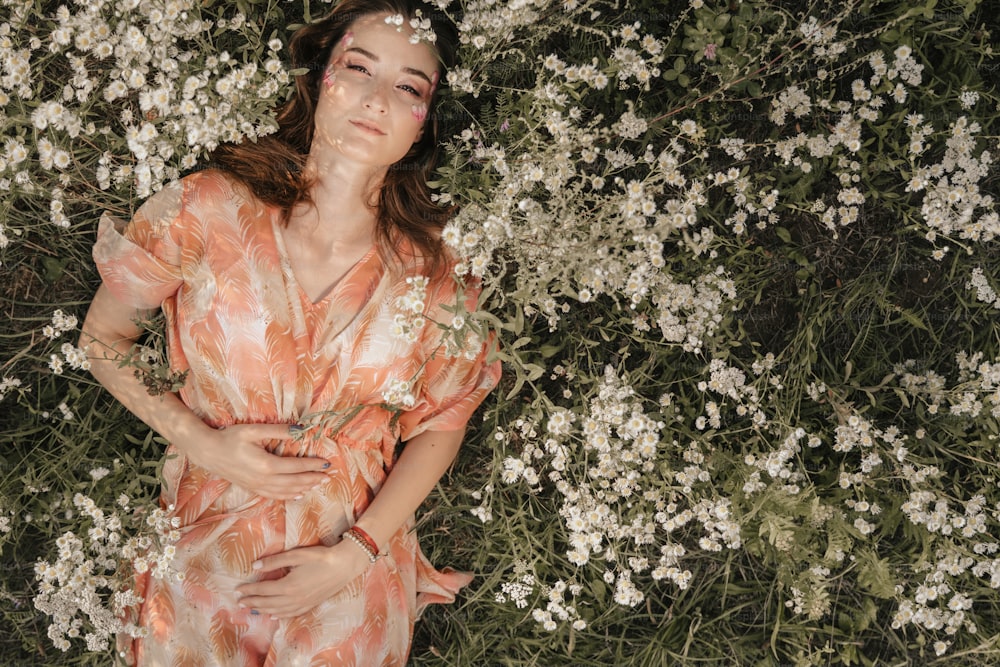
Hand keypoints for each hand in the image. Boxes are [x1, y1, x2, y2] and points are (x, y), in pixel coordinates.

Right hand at [187, 423, 330, 499]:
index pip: (296, 467)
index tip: (327, 463)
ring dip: (304, 488)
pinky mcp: (252, 488)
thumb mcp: (255, 430)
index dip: (313, 465)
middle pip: (294, 482)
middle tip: (328, 476)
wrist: (207, 451)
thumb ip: (279, 430)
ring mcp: (257, 486)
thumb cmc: (230, 437)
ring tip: (317, 485)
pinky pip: (275, 496)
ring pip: (286, 492)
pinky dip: (289, 496)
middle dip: (313, 479)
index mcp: (267, 465)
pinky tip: (298, 494)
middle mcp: (264, 479)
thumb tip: (301, 429)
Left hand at [235, 542, 371, 618]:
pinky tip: (273, 615)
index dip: (249, 590)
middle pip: (267, 603)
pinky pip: (289, 614)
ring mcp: (302, 604)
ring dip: (262, 610)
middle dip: (251, 602)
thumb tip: (255, 566)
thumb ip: (275, 561)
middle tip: (239, 601)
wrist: (344, 566)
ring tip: (251, 608)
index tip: (237, 590)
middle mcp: (293, 599)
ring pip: (276, 610)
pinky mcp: (309, 605)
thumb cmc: (321, 557)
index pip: (262, 590)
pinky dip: (278, 616)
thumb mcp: (297, 555)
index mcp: (288, 585)